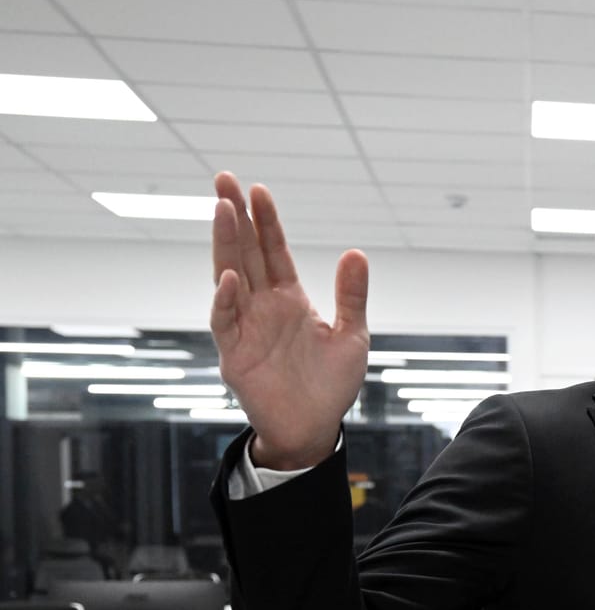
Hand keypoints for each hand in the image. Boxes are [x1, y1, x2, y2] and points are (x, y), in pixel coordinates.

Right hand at [209, 171, 369, 469]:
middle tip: (224, 180)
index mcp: (290, 299)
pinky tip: (230, 277)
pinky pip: (225, 321)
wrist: (314, 429)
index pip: (274, 251)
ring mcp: (246, 326)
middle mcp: (263, 306)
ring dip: (225, 245)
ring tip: (223, 210)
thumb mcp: (352, 336)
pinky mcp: (234, 353)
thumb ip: (352, 296)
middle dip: (235, 217)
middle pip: (245, 252)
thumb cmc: (331, 386)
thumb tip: (356, 252)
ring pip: (229, 276)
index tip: (258, 190)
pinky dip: (225, 299)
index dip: (267, 221)